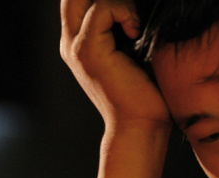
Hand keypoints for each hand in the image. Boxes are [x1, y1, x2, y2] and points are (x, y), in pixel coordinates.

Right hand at [61, 0, 172, 177]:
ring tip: (136, 26)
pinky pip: (102, 8)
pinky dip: (124, 12)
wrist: (141, 125)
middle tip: (129, 14)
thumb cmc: (147, 92)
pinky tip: (137, 33)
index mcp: (80, 43)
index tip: (131, 15)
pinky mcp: (87, 49)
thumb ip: (127, 23)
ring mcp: (75, 46)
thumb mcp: (136, 49)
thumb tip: (139, 3)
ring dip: (120, 3)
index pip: (81, 0)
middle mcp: (71, 42)